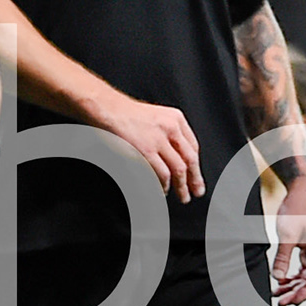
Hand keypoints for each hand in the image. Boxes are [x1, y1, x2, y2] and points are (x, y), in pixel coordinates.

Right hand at [78, 84, 203, 199]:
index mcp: (176, 118)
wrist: (108, 108)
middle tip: (197, 191)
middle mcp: (171, 128)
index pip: (193, 147)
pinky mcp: (146, 151)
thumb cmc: (127, 114)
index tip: (196, 176)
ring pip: (179, 169)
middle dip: (195, 179)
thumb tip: (178, 156)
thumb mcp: (157, 117)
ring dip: (181, 186)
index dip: (196, 165)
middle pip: (190, 159)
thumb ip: (169, 133)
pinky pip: (162, 173)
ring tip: (183, 196)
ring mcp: (159, 140)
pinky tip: (163, 189)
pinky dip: (164, 185)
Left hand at [268, 171, 305, 305]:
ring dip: (292, 285)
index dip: (305, 293)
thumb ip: (283, 257)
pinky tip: (280, 281)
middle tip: (280, 302)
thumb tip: (276, 278)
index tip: (291, 302)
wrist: (302, 190)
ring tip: (276, 294)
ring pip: (305, 275)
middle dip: (296, 292)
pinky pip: (302, 268)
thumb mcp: (287, 234)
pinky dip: (292, 275)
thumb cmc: (298, 209)